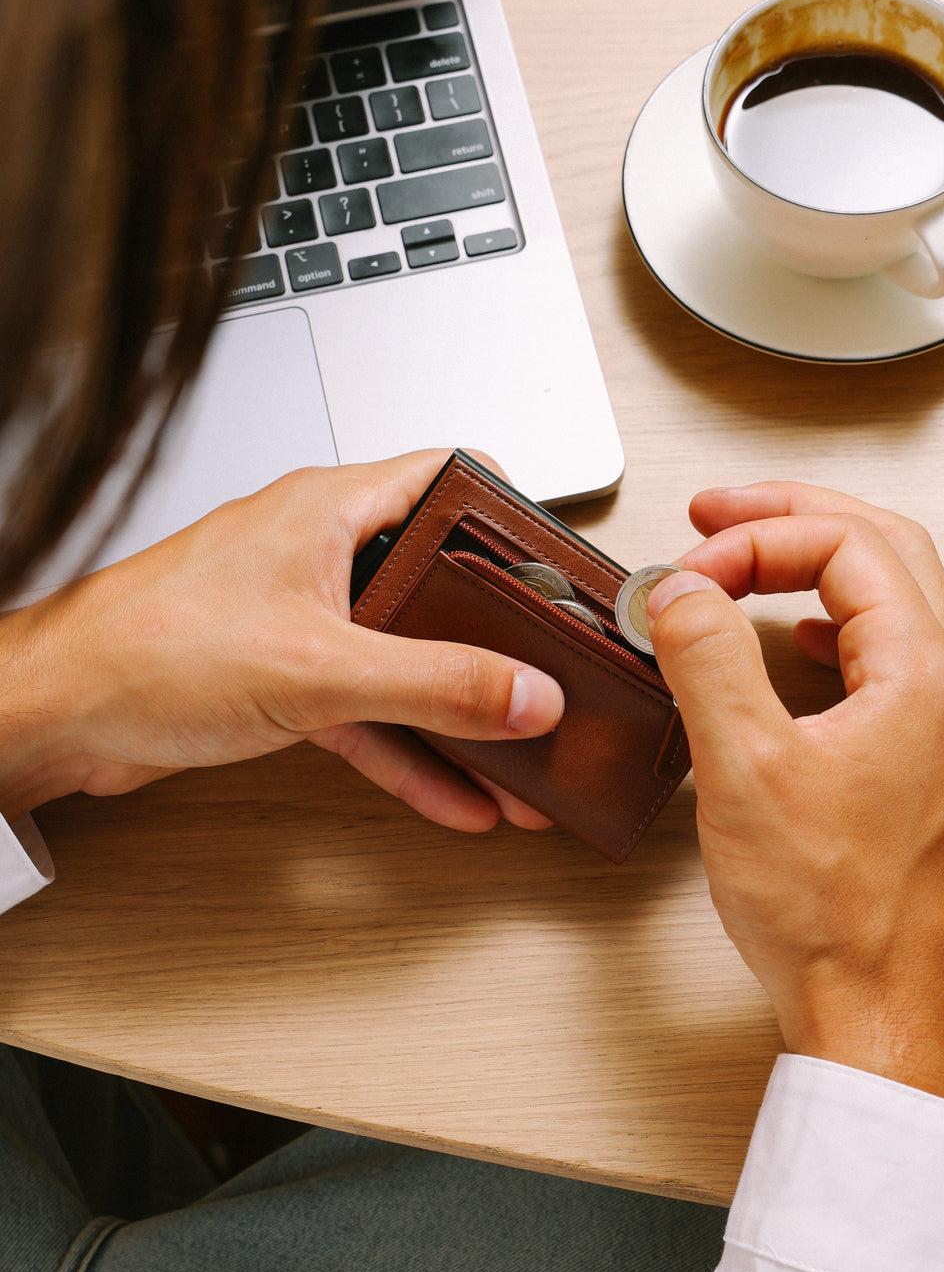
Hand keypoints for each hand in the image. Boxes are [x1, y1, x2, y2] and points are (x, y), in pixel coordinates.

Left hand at [0, 451, 562, 832]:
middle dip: (497, 636)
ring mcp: (305, 618)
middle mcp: (322, 554)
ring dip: (460, 712)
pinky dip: (411, 751)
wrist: (60, 714)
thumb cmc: (149, 648)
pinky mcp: (285, 678)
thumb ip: (435, 682)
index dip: (511, 515)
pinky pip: (370, 713)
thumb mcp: (320, 667)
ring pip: (407, 658)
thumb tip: (525, 692)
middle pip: (438, 581)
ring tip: (519, 756)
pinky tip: (455, 794)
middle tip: (549, 669)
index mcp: (331, 510)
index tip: (556, 567)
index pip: (448, 478)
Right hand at [647, 483, 943, 1107]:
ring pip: (902, 600)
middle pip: (886, 550)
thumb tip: (681, 590)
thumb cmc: (837, 920)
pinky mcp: (932, 770)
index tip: (691, 568)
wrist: (884, 1020)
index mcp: (924, 677)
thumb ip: (707, 660)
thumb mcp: (742, 771)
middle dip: (796, 519)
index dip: (757, 538)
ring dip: (826, 565)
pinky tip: (810, 648)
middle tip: (721, 516)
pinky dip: (845, 627)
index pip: (846, 545)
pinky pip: (900, 659)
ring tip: (757, 560)